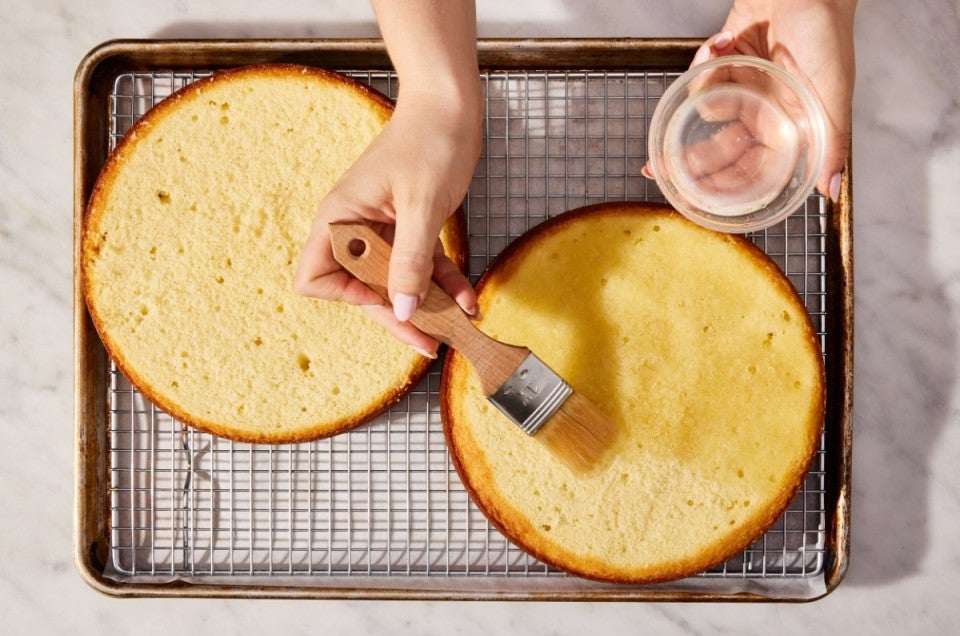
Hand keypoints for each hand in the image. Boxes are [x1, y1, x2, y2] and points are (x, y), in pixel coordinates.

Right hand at [294, 90, 481, 357]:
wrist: (453, 104)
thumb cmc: (430, 141)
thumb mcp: (422, 206)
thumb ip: (411, 261)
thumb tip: (403, 309)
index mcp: (340, 219)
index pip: (315, 278)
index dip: (345, 298)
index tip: (383, 301)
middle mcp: (355, 228)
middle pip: (362, 289)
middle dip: (396, 316)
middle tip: (429, 342)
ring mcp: (382, 229)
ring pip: (395, 282)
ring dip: (426, 304)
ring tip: (457, 324)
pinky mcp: (409, 227)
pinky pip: (420, 266)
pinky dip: (442, 282)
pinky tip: (468, 296)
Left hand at [646, 0, 856, 200]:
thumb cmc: (827, 35)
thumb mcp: (833, 95)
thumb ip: (832, 145)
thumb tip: (830, 191)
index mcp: (787, 126)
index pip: (752, 171)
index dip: (725, 188)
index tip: (694, 200)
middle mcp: (762, 111)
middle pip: (720, 149)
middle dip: (691, 159)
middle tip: (659, 168)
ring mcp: (742, 86)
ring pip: (704, 110)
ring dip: (703, 92)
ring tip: (717, 64)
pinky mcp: (725, 61)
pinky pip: (700, 76)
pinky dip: (704, 62)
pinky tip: (721, 42)